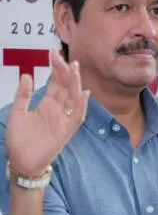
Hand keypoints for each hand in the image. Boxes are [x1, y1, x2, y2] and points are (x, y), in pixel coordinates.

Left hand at [6, 50, 88, 174]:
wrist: (21, 161)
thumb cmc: (19, 140)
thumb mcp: (17, 112)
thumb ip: (23, 95)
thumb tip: (26, 75)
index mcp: (48, 105)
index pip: (55, 83)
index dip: (55, 68)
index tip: (53, 53)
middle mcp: (58, 110)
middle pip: (66, 87)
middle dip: (65, 71)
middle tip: (61, 57)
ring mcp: (64, 120)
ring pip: (73, 98)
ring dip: (75, 83)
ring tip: (74, 68)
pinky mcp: (66, 131)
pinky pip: (77, 117)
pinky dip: (81, 106)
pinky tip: (82, 94)